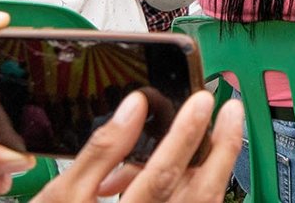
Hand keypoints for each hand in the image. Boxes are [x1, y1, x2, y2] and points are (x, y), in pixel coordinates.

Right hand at [33, 90, 242, 202]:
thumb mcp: (62, 195)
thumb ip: (100, 151)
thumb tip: (134, 108)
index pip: (163, 176)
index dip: (185, 135)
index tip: (201, 102)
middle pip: (200, 194)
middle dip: (222, 149)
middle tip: (231, 112)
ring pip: (201, 202)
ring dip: (207, 168)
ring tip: (204, 136)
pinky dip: (189, 188)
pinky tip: (174, 171)